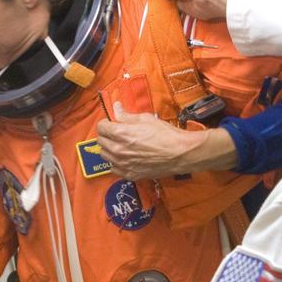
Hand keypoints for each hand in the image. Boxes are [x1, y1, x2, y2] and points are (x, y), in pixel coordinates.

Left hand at [96, 104, 236, 178]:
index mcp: (120, 133)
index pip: (101, 127)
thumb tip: (116, 107)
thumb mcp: (145, 119)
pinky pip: (114, 169)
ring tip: (121, 146)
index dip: (106, 123)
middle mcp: (118, 150)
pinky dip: (117, 163)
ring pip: (105, 156)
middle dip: (107, 136)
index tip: (112, 123)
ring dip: (110, 149)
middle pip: (101, 142)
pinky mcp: (130, 174)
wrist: (180, 153)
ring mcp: (123, 164)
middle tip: (117, 133)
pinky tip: (126, 158)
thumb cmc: (165, 134)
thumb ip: (126, 115)